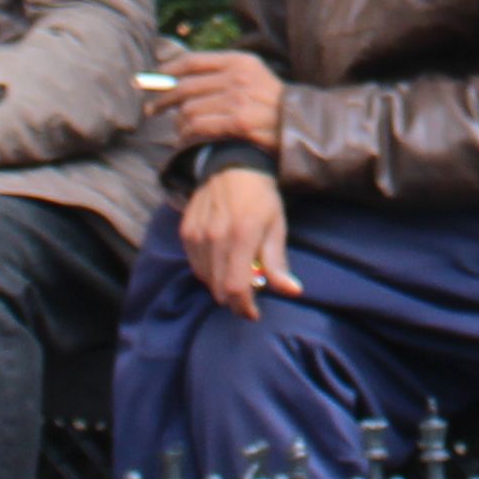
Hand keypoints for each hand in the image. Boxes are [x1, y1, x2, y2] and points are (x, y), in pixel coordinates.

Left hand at [152, 47, 285, 144]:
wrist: (299, 125)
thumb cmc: (270, 102)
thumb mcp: (251, 75)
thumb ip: (220, 72)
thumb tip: (179, 75)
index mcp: (239, 61)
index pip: (192, 61)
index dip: (167, 71)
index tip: (151, 80)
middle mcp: (237, 77)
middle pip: (185, 86)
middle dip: (162, 99)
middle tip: (151, 110)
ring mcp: (238, 100)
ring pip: (189, 110)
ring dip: (178, 123)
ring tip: (178, 129)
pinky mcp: (238, 122)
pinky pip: (200, 127)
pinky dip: (188, 135)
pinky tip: (187, 139)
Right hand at [178, 165, 297, 318]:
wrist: (233, 165)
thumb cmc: (261, 198)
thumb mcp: (277, 227)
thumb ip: (278, 262)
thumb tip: (293, 292)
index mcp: (242, 235)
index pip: (236, 288)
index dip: (244, 307)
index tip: (254, 313)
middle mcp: (215, 237)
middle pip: (219, 289)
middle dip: (235, 299)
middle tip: (249, 292)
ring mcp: (197, 235)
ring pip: (206, 280)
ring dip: (221, 284)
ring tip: (237, 271)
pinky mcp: (186, 232)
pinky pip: (196, 266)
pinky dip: (209, 271)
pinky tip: (222, 259)